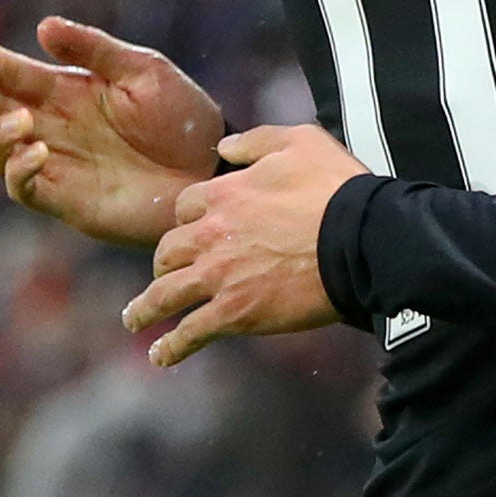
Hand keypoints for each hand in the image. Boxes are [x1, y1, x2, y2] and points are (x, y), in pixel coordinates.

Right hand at [0, 16, 224, 249]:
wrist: (211, 166)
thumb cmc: (180, 116)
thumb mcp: (142, 71)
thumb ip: (95, 50)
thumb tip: (43, 26)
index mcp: (67, 91)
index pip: (15, 75)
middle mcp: (53, 127)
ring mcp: (57, 164)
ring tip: (21, 119)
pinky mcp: (67, 199)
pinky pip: (24, 189)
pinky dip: (20, 171)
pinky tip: (37, 151)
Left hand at [122, 125, 367, 366]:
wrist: (360, 239)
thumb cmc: (336, 189)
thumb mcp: (301, 141)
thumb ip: (256, 141)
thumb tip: (223, 147)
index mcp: (224, 195)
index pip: (186, 207)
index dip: (188, 218)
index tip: (192, 228)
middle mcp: (211, 236)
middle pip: (167, 251)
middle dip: (164, 262)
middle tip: (164, 274)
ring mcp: (219, 277)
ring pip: (164, 295)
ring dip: (145, 308)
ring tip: (135, 319)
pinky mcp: (234, 313)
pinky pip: (190, 333)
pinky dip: (171, 347)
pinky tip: (162, 355)